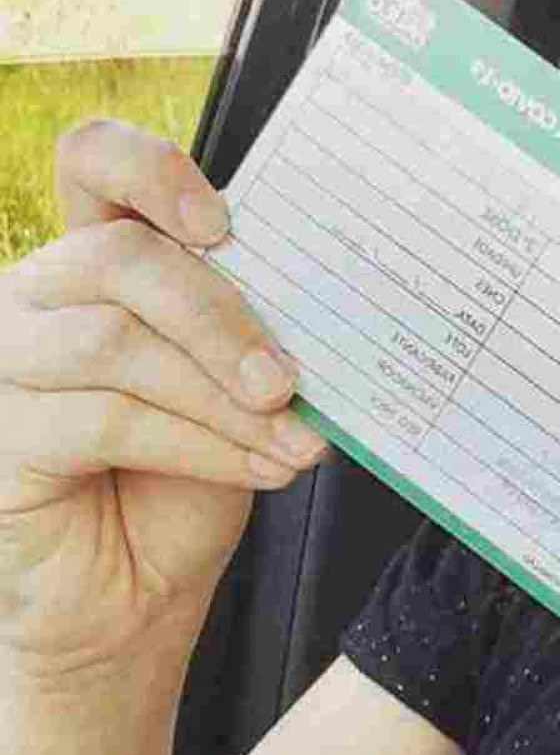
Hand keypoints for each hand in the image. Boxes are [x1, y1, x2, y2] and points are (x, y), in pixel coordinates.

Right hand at [0, 120, 328, 677]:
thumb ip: (252, 326)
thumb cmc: (187, 477)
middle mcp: (37, 294)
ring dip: (220, 393)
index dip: (150, 167)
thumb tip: (332, 296)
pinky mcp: (1, 434)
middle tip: (290, 379)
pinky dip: (203, 445)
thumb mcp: (233, 385)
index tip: (223, 222)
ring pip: (116, 345)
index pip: (92, 161)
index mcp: (95, 255)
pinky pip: (108, 420)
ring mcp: (6, 362)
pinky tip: (261, 468)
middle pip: (120, 259)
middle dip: (221, 318)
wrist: (140, 594)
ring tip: (291, 435)